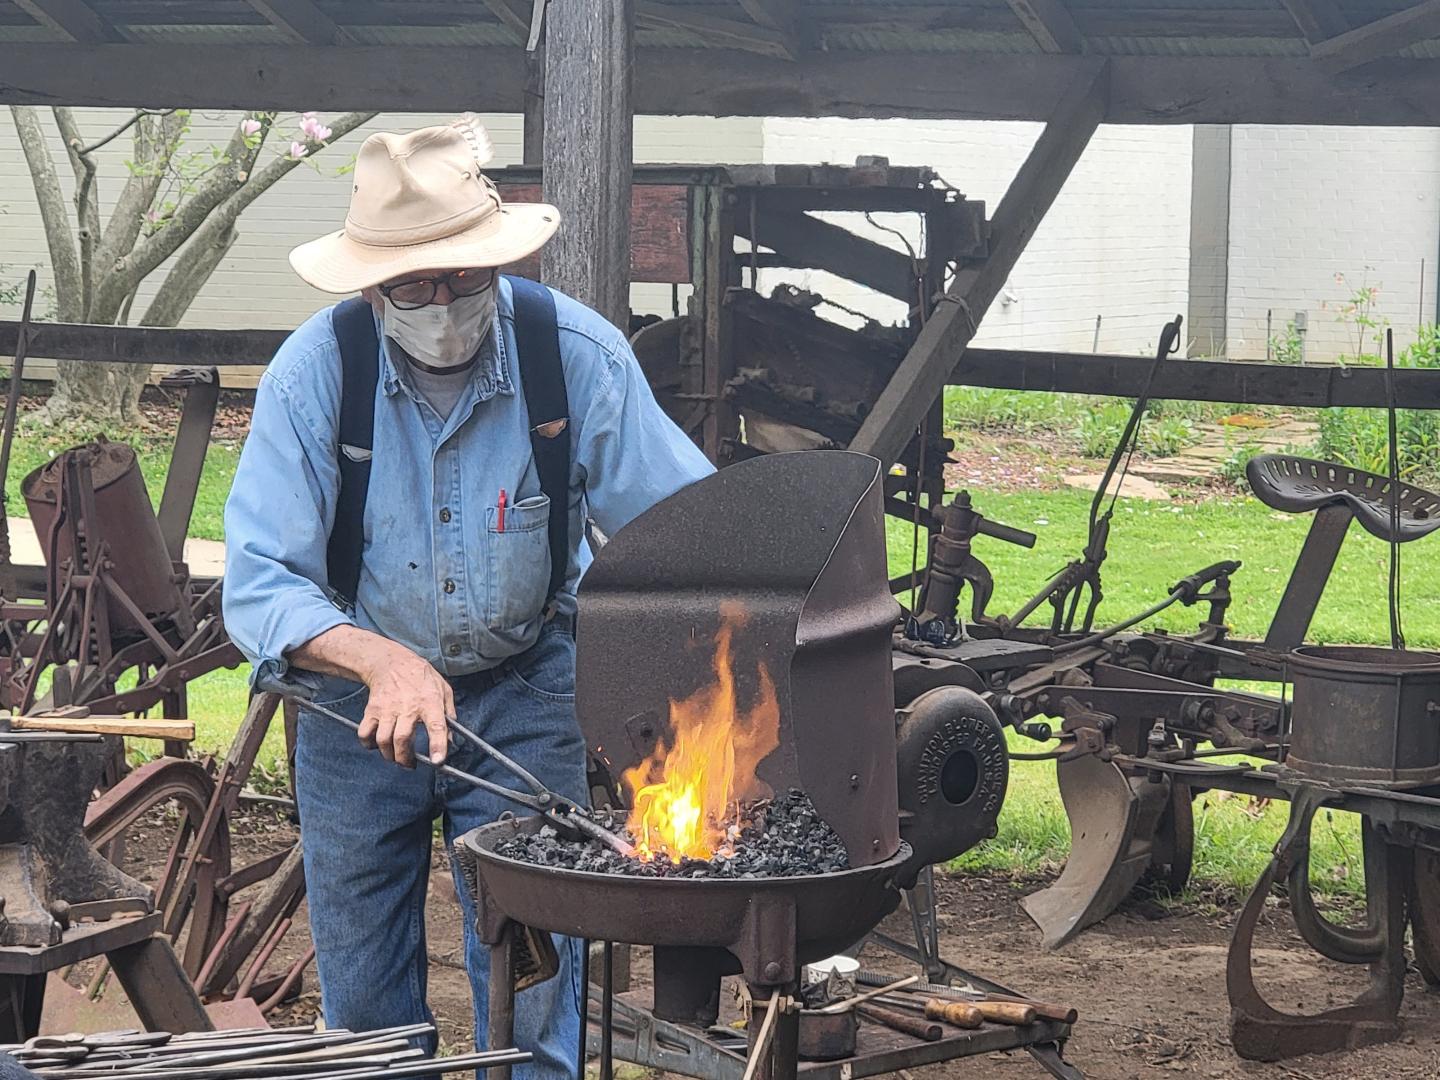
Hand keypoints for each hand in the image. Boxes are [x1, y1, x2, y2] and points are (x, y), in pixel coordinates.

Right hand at [354, 641, 453, 767]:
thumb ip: (449, 715)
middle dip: (405, 758)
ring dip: (388, 754)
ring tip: (395, 756)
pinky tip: (377, 744)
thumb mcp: (444, 690)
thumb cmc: (420, 677)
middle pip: (402, 739)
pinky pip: (365, 733)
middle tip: (410, 764)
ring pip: (383, 740)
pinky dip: (368, 744)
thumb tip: (451, 740)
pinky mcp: (372, 709)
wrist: (391, 662)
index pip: (436, 726)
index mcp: (430, 701)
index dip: (438, 745)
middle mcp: (408, 706)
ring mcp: (387, 708)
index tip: (437, 761)